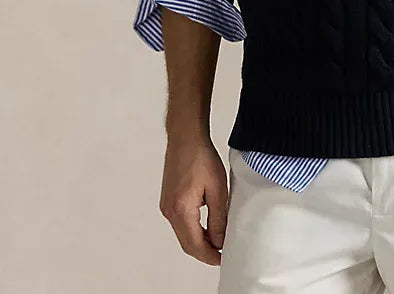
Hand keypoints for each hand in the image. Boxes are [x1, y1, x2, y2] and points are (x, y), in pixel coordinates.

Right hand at [159, 134, 228, 265]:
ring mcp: (166, 206)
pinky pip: (180, 223)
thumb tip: (219, 240)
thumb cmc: (201, 156)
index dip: (210, 256)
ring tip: (218, 241)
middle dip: (205, 251)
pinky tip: (206, 227)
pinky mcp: (168, 200)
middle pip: (187, 243)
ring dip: (198, 241)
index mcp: (181, 210)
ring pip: (183, 234)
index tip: (223, 259)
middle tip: (222, 253)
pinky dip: (192, 230)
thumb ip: (218, 218)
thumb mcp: (217, 189)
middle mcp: (169, 211)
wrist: (186, 138)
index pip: (195, 245)